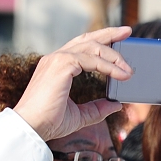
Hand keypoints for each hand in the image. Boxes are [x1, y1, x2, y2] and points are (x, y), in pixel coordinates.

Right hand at [14, 27, 132, 141]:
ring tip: (129, 68)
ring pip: (93, 46)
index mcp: (57, 67)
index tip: (119, 41)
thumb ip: (96, 109)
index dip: (101, 42)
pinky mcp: (61, 65)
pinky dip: (108, 66)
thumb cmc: (48, 122)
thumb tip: (115, 104)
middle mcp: (56, 59)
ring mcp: (58, 59)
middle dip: (109, 34)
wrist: (32, 128)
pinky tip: (121, 75)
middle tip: (127, 32)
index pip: (82, 47)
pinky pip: (91, 59)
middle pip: (88, 38)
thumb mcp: (79, 116)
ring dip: (114, 55)